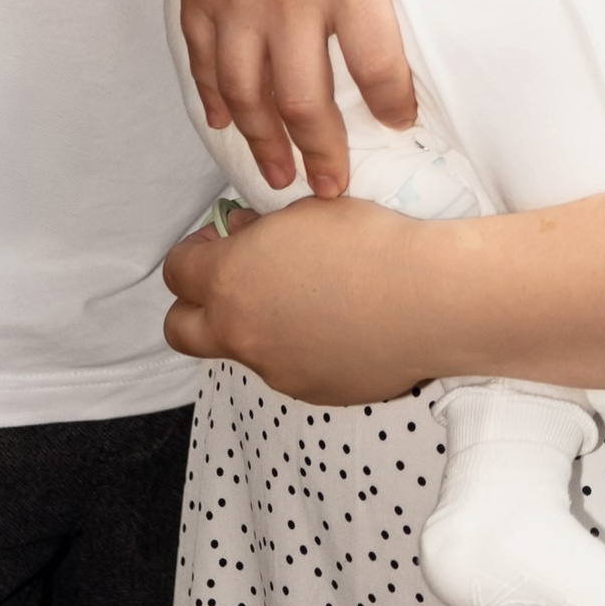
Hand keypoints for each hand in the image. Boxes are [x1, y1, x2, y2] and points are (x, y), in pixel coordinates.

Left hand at [163, 198, 453, 403]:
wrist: (427, 300)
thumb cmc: (369, 244)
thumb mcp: (304, 214)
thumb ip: (259, 231)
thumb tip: (244, 237)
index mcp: (230, 281)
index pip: (177, 271)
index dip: (196, 251)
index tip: (224, 239)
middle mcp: (240, 333)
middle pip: (180, 329)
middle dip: (195, 304)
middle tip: (234, 279)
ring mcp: (273, 369)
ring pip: (241, 348)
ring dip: (255, 325)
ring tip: (306, 298)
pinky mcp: (308, 391)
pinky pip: (286, 367)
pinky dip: (298, 347)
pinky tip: (338, 323)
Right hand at [178, 0, 416, 196]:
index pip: (378, 67)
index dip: (394, 105)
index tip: (402, 121)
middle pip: (305, 100)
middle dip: (320, 153)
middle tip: (331, 187)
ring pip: (246, 91)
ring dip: (261, 141)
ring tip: (279, 174)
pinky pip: (201, 54)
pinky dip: (211, 94)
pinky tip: (224, 120)